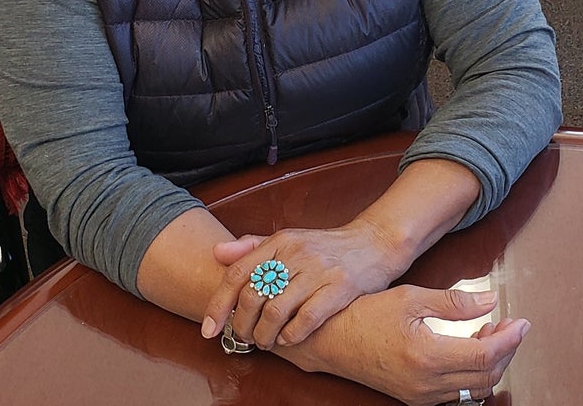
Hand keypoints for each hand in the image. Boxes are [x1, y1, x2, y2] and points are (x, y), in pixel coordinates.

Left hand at [200, 222, 403, 348]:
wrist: (373, 243)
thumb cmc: (325, 247)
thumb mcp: (288, 239)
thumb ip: (251, 246)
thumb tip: (216, 254)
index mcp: (279, 241)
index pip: (236, 273)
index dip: (218, 304)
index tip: (209, 329)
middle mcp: (295, 253)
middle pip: (252, 295)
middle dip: (241, 325)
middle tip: (242, 337)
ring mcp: (318, 270)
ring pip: (275, 310)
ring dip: (264, 335)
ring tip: (265, 342)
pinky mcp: (340, 287)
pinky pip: (307, 319)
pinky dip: (291, 335)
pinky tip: (288, 339)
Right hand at [286, 285, 529, 405]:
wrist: (330, 340)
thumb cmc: (364, 314)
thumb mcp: (409, 297)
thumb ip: (453, 302)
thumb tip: (490, 300)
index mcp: (428, 356)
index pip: (486, 355)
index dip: (510, 339)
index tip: (522, 322)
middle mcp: (427, 385)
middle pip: (486, 377)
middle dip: (506, 352)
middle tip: (509, 326)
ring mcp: (421, 396)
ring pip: (475, 391)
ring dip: (491, 365)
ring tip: (490, 335)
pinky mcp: (415, 399)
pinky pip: (457, 396)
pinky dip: (473, 377)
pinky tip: (468, 352)